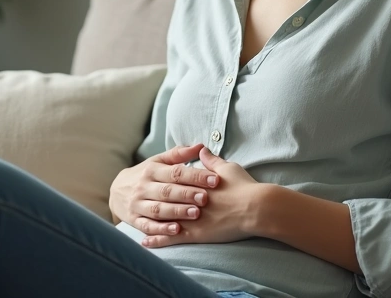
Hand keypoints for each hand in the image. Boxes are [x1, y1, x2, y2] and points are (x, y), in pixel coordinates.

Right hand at [109, 143, 217, 237]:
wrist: (116, 191)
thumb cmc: (145, 175)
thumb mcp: (158, 161)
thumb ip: (179, 155)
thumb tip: (200, 146)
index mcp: (152, 170)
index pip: (175, 172)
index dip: (195, 176)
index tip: (214, 180)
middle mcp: (144, 187)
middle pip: (167, 191)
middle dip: (187, 194)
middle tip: (206, 198)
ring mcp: (138, 204)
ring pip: (158, 209)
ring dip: (177, 211)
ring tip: (195, 213)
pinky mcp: (134, 220)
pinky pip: (147, 225)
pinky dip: (161, 229)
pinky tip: (176, 230)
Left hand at [141, 146, 261, 247]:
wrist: (257, 208)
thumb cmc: (244, 187)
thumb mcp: (226, 168)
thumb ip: (211, 161)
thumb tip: (201, 150)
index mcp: (195, 182)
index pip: (173, 180)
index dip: (159, 180)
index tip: (147, 179)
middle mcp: (189, 199)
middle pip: (163, 198)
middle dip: (148, 198)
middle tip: (133, 198)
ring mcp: (191, 217)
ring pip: (163, 218)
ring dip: (147, 219)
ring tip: (133, 220)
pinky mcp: (196, 234)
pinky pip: (171, 238)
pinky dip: (157, 239)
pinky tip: (145, 241)